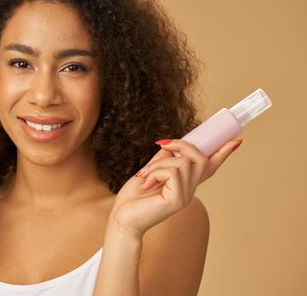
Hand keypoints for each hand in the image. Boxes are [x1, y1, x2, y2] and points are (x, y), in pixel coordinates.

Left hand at [109, 138, 241, 237]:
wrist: (122, 218)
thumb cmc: (134, 198)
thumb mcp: (151, 172)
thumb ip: (164, 159)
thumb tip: (173, 144)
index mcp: (185, 184)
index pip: (209, 167)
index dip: (222, 153)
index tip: (236, 141)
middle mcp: (189, 190)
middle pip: (200, 158)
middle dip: (182, 144)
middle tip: (162, 144)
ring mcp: (185, 196)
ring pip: (183, 162)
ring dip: (158, 164)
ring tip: (145, 176)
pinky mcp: (177, 200)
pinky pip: (172, 172)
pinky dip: (154, 172)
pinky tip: (145, 183)